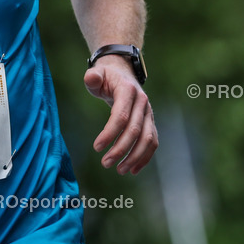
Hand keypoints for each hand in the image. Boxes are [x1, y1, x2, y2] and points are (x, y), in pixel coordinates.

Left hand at [85, 55, 156, 173]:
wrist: (123, 74)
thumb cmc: (106, 77)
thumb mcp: (97, 73)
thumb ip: (93, 76)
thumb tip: (91, 78)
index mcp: (128, 90)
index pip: (121, 116)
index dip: (110, 133)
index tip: (96, 147)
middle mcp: (142, 102)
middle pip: (134, 130)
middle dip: (120, 149)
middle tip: (105, 163)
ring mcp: (148, 113)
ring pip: (147, 139)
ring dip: (134, 157)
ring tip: (119, 170)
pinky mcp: (150, 122)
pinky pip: (152, 142)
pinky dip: (145, 157)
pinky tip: (132, 169)